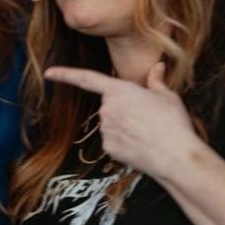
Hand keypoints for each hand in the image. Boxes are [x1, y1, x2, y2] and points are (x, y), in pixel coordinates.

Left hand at [44, 63, 202, 181]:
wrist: (175, 156)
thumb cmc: (173, 123)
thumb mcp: (167, 96)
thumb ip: (156, 80)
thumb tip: (157, 67)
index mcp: (118, 90)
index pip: (86, 78)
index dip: (65, 75)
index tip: (49, 73)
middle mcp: (107, 109)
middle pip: (109, 105)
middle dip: (124, 109)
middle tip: (148, 117)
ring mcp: (105, 130)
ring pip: (111, 124)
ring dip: (124, 126)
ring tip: (148, 132)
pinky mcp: (108, 148)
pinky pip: (113, 141)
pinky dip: (125, 142)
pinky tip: (142, 145)